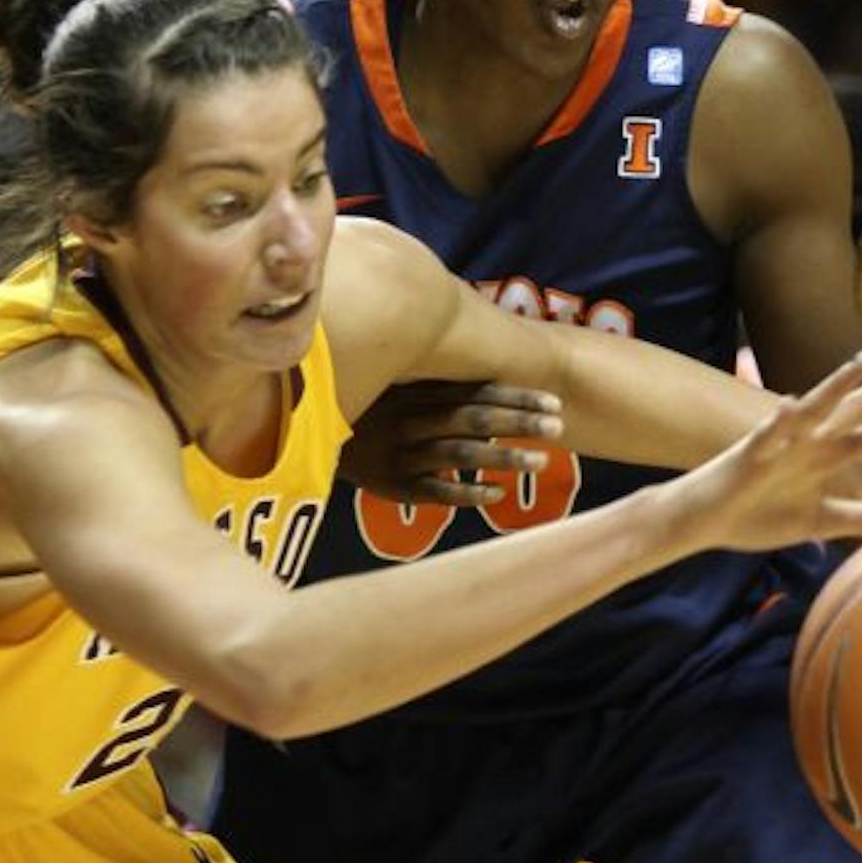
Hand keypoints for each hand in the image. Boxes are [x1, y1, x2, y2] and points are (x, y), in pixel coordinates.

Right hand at [339, 380, 562, 507]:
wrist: (302, 434)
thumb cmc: (362, 405)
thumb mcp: (391, 380)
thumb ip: (434, 377)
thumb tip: (486, 369)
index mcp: (415, 390)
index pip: (475, 391)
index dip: (516, 396)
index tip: (554, 401)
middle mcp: (411, 419)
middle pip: (473, 418)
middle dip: (519, 422)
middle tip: (559, 426)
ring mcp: (401, 453)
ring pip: (459, 454)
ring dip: (503, 458)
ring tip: (542, 461)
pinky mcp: (391, 484)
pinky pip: (433, 490)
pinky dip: (465, 492)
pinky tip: (495, 493)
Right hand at [672, 351, 861, 553]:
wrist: (703, 521)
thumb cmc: (758, 516)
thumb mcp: (820, 521)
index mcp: (832, 456)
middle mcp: (814, 440)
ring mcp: (783, 443)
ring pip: (817, 407)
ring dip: (838, 385)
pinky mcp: (751, 453)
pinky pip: (767, 434)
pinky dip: (779, 423)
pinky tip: (790, 407)